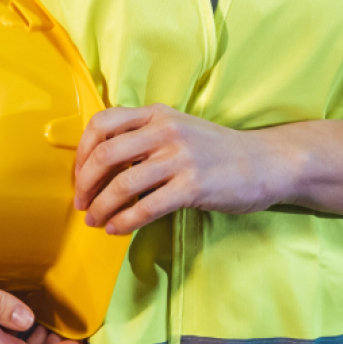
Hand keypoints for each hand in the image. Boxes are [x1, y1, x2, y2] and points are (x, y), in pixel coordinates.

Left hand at [74, 104, 287, 235]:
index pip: (102, 123)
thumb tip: (102, 164)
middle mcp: (165, 129)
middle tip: (82, 204)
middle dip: (85, 184)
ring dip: (101, 208)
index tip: (79, 176)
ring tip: (96, 222)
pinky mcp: (192, 185)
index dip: (82, 152)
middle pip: (105, 153)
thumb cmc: (216, 151)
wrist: (263, 161)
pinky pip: (146, 207)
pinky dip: (125, 222)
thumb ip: (144, 138)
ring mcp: (180, 156)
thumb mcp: (178, 130)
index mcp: (157, 113)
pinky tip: (117, 230)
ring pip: (122, 183)